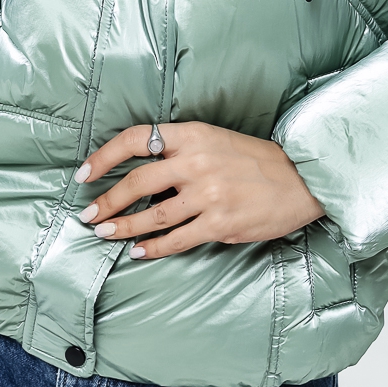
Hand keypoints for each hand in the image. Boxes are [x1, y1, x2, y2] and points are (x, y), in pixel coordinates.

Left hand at [75, 122, 324, 259]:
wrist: (302, 179)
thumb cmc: (257, 161)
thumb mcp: (217, 141)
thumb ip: (181, 152)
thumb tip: (140, 174)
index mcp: (194, 135)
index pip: (136, 139)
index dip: (104, 156)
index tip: (84, 174)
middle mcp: (198, 162)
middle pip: (137, 182)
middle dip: (106, 201)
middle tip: (88, 216)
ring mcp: (209, 194)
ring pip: (153, 216)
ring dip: (123, 228)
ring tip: (106, 234)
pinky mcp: (221, 223)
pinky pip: (177, 239)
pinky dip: (153, 248)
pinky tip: (139, 251)